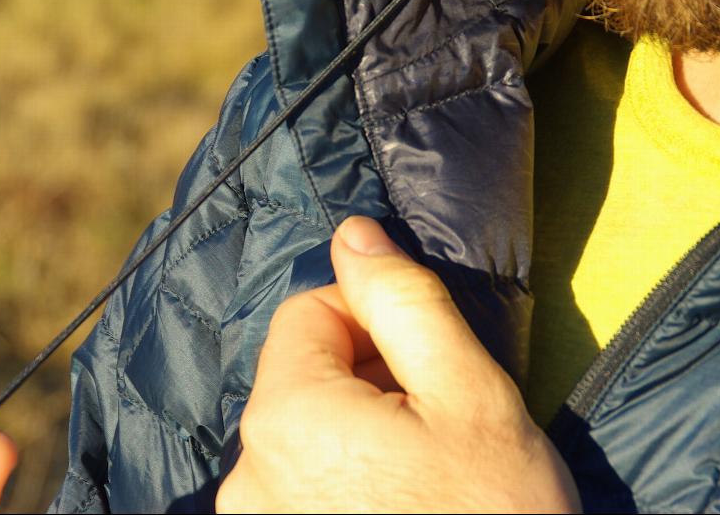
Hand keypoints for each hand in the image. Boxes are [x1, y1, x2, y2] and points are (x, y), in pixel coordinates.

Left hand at [216, 217, 579, 513]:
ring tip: (424, 473)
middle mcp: (249, 475)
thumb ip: (405, 302)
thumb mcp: (470, 395)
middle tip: (438, 422)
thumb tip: (354, 233)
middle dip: (367, 379)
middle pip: (302, 376)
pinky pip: (298, 489)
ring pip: (304, 435)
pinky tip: (401, 504)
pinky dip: (343, 483)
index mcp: (287, 416)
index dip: (374, 319)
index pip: (309, 312)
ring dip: (359, 433)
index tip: (428, 361)